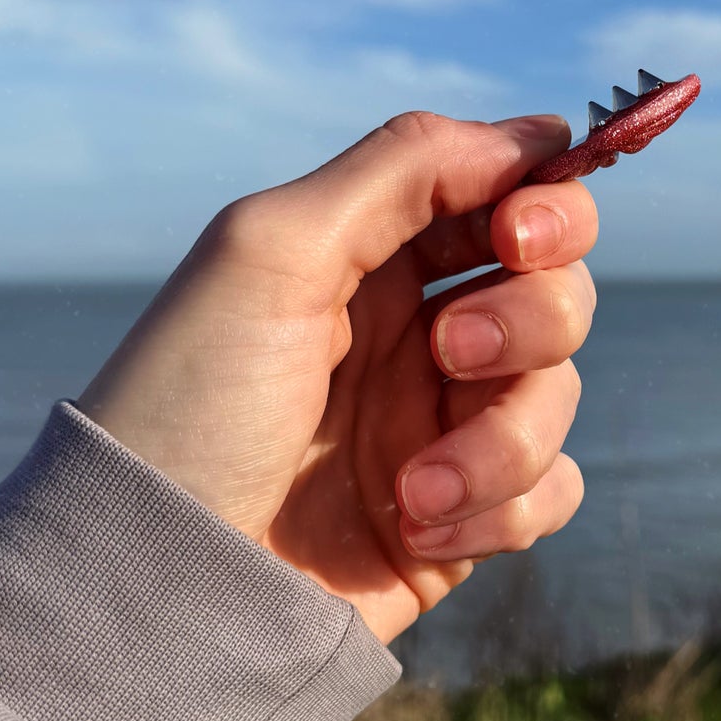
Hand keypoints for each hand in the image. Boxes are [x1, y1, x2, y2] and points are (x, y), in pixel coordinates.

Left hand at [77, 111, 596, 644]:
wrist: (159, 589)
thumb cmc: (191, 406)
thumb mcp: (270, 248)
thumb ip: (402, 168)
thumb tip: (540, 131)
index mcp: (372, 257)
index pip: (506, 196)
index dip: (544, 201)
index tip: (520, 232)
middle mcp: (417, 334)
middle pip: (557, 288)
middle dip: (529, 318)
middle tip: (449, 354)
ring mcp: (442, 426)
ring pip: (561, 393)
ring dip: (502, 438)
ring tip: (411, 487)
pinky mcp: (464, 519)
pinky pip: (552, 489)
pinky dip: (505, 507)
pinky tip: (421, 529)